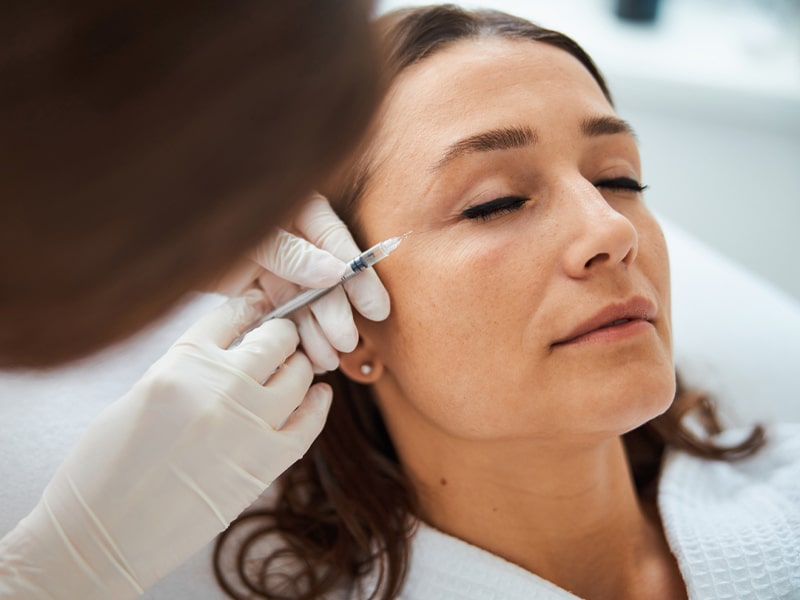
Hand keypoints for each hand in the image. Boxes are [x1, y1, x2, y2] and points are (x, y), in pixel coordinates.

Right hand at [0, 290, 329, 598]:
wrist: (102, 537)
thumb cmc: (104, 468)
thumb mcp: (140, 396)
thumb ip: (187, 368)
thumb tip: (227, 356)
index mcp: (180, 362)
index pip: (230, 315)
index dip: (250, 308)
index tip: (260, 308)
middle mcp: (219, 385)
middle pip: (275, 339)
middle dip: (281, 335)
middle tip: (282, 341)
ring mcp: (247, 424)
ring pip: (299, 375)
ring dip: (300, 368)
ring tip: (296, 369)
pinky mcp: (265, 464)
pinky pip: (309, 423)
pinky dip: (318, 405)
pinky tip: (319, 396)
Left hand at [214, 194, 389, 371]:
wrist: (151, 229)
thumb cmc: (198, 213)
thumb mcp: (249, 234)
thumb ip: (291, 253)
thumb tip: (337, 272)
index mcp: (297, 209)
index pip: (336, 243)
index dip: (359, 277)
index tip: (375, 307)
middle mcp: (292, 236)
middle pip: (324, 277)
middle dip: (335, 312)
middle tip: (344, 342)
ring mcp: (274, 262)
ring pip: (304, 300)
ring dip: (317, 330)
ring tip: (326, 361)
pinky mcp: (256, 285)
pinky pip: (281, 312)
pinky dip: (293, 333)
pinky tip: (306, 356)